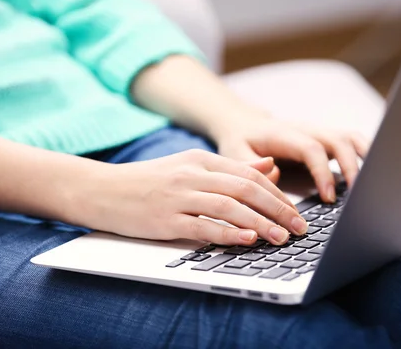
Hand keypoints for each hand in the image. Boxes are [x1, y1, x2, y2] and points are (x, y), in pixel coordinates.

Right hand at [71, 150, 307, 244]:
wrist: (102, 189)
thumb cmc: (149, 181)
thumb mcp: (191, 166)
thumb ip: (231, 168)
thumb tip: (269, 166)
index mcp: (202, 160)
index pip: (250, 175)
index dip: (277, 194)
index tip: (295, 212)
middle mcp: (193, 174)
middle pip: (246, 190)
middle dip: (278, 209)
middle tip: (298, 227)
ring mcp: (178, 196)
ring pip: (229, 207)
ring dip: (260, 223)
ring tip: (280, 237)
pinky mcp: (165, 219)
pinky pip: (202, 226)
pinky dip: (228, 233)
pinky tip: (246, 239)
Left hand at [213, 117, 369, 202]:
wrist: (244, 123)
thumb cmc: (241, 141)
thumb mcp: (235, 153)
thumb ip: (251, 165)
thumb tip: (275, 173)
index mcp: (285, 134)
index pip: (312, 149)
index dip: (323, 172)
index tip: (329, 197)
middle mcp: (307, 130)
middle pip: (339, 140)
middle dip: (352, 167)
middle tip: (357, 196)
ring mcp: (319, 133)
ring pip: (351, 137)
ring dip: (366, 157)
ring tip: (375, 183)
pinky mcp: (326, 140)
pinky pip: (352, 142)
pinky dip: (366, 154)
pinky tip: (373, 174)